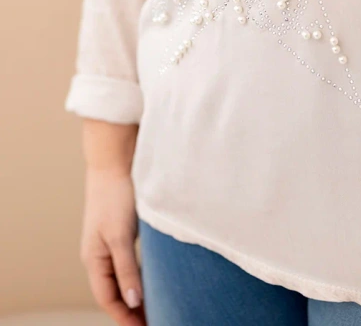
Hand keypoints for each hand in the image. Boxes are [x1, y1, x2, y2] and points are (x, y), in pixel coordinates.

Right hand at [81, 167, 144, 324]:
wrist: (115, 161)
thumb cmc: (114, 196)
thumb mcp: (121, 235)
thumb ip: (127, 269)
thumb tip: (133, 303)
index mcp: (94, 259)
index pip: (108, 299)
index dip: (125, 317)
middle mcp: (99, 254)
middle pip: (114, 292)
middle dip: (131, 310)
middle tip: (155, 320)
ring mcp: (109, 243)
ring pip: (122, 278)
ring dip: (136, 294)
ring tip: (156, 306)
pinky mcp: (120, 231)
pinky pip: (129, 263)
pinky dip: (140, 275)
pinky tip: (154, 277)